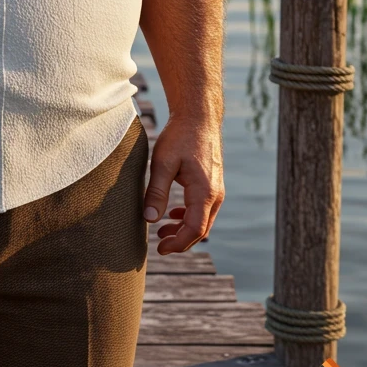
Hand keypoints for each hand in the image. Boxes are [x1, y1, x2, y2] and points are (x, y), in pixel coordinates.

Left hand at [143, 116, 224, 254]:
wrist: (198, 117)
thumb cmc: (180, 136)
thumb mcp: (163, 163)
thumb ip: (156, 191)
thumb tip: (150, 219)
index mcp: (205, 192)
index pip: (195, 229)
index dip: (178, 243)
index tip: (160, 249)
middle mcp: (216, 194)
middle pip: (201, 229)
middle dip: (181, 240)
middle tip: (159, 245)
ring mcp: (217, 189)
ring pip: (203, 220)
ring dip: (184, 229)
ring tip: (162, 231)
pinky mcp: (212, 183)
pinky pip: (204, 208)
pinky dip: (189, 216)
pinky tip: (174, 214)